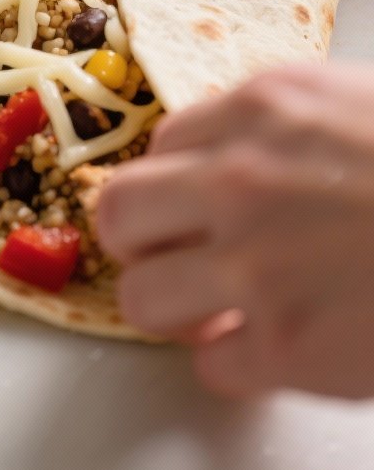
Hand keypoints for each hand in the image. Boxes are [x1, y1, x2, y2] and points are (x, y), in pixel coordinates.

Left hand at [97, 63, 373, 398]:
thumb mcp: (354, 101)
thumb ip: (282, 120)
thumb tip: (234, 149)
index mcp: (262, 110)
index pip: (160, 143)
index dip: (172, 181)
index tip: (184, 205)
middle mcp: (239, 182)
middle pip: (119, 213)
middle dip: (140, 240)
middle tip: (172, 256)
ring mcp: (257, 266)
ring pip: (142, 297)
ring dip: (174, 309)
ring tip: (214, 311)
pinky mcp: (287, 348)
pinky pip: (212, 368)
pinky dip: (236, 364)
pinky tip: (271, 349)